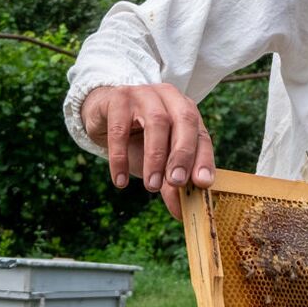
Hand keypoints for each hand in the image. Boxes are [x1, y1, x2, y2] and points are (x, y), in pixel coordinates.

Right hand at [80, 84, 215, 218]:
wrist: (103, 115)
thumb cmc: (137, 138)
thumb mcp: (157, 160)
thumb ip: (170, 182)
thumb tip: (180, 213)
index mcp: (186, 111)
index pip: (201, 135)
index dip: (204, 159)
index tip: (202, 184)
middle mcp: (170, 97)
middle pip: (184, 120)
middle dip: (183, 153)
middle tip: (177, 182)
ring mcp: (144, 94)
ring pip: (156, 122)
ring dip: (155, 157)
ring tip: (151, 186)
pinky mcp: (118, 98)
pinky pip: (120, 129)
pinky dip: (120, 158)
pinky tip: (120, 182)